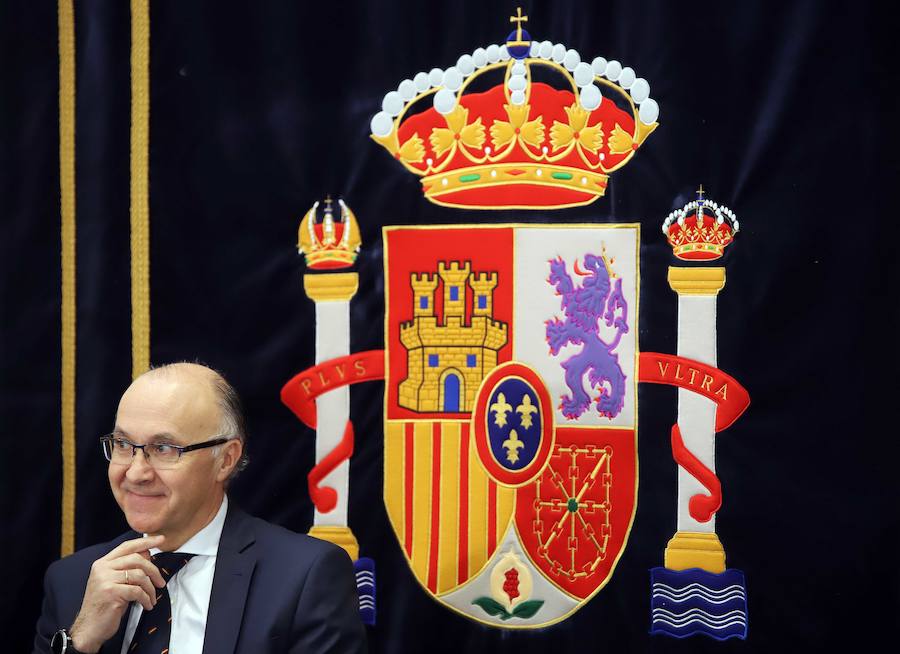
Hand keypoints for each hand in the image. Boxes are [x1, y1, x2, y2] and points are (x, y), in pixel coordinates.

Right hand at [69, 535, 165, 652]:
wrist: (88, 629)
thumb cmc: (104, 606)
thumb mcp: (115, 583)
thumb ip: (127, 568)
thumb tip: (147, 552)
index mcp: (102, 563)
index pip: (127, 546)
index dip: (145, 541)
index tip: (161, 539)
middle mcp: (102, 569)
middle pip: (137, 559)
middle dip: (153, 571)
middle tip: (161, 582)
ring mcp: (105, 580)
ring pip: (139, 575)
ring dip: (150, 588)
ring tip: (152, 598)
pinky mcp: (111, 593)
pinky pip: (137, 591)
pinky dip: (146, 598)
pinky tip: (147, 605)